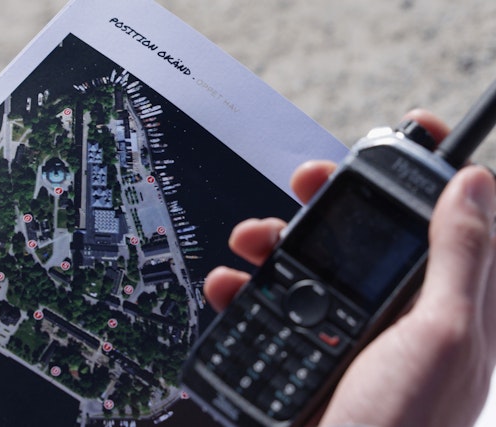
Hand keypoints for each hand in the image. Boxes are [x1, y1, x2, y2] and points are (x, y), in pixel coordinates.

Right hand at [204, 109, 494, 426]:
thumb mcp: (440, 338)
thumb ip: (459, 259)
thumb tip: (473, 183)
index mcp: (438, 305)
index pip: (444, 223)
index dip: (430, 172)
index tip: (410, 131)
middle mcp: (391, 316)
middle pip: (366, 234)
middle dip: (334, 198)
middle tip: (307, 179)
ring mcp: (341, 333)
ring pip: (309, 262)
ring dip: (273, 240)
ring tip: (249, 239)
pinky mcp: (298, 351)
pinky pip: (268, 304)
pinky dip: (243, 288)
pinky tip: (229, 286)